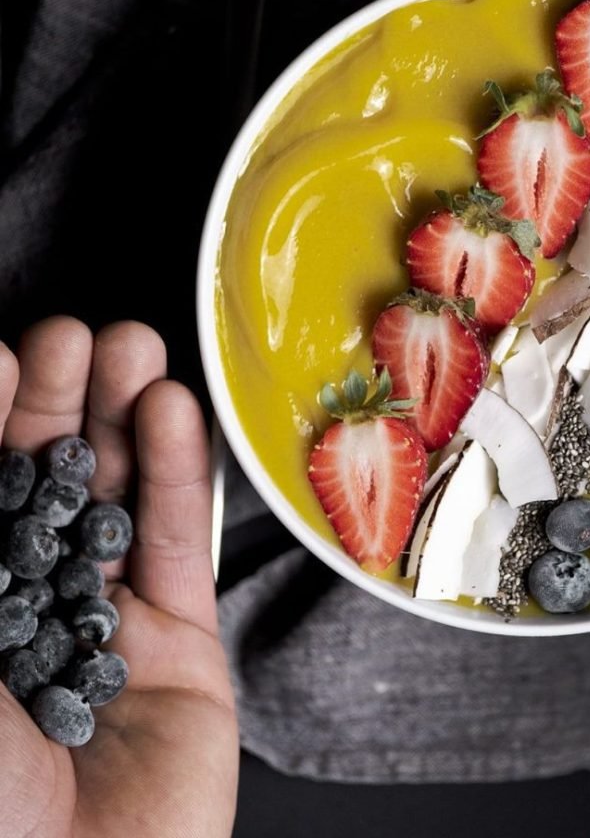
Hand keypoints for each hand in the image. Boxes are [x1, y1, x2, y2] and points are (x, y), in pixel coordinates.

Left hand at [0, 318, 237, 837]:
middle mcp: (29, 607)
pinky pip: (176, 546)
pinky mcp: (180, 644)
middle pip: (47, 483)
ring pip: (117, 501)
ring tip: (134, 348)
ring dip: (124, 420)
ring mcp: (107, 622)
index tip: (2, 355)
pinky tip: (173, 414)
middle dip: (59, 403)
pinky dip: (176, 475)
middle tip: (76, 336)